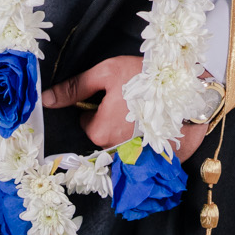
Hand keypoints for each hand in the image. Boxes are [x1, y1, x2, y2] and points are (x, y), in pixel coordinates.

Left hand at [42, 56, 208, 157]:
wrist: (189, 91)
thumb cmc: (145, 78)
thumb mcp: (106, 73)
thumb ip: (75, 87)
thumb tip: (45, 99)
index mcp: (98, 131)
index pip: (86, 121)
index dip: (99, 105)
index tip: (117, 94)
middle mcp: (113, 151)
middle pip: (103, 134)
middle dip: (112, 119)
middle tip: (133, 100)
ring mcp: (134, 159)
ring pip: (120, 142)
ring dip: (128, 129)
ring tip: (146, 111)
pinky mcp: (153, 161)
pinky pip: (140, 153)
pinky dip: (144, 141)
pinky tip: (155, 125)